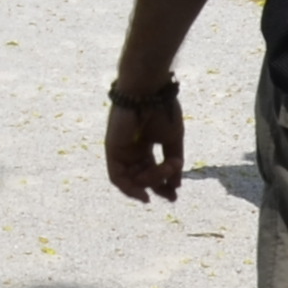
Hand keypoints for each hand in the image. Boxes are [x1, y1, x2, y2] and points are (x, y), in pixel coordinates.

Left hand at [104, 74, 183, 202]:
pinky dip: (129, 188)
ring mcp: (120, 149)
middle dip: (157, 187)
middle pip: (142, 177)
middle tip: (171, 196)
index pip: (152, 169)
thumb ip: (172, 164)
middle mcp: (131, 148)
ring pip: (132, 178)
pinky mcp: (112, 150)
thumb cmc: (162, 109)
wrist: (149, 91)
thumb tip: (176, 186)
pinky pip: (117, 177)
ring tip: (162, 179)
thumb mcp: (172, 141)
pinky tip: (144, 194)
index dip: (163, 183)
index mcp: (145, 144)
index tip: (175, 194)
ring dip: (150, 183)